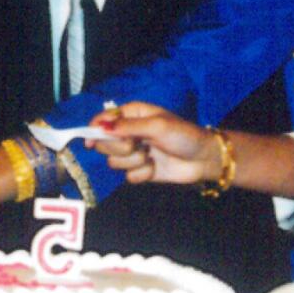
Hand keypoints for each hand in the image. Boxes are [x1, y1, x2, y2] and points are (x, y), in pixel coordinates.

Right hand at [88, 102, 221, 185]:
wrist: (203, 159)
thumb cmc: (183, 135)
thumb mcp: (156, 126)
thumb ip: (127, 127)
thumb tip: (101, 126)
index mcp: (131, 115)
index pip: (103, 120)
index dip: (94, 129)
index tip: (90, 139)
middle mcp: (129, 133)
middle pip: (103, 143)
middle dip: (119, 147)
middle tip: (137, 145)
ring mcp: (134, 153)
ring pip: (114, 161)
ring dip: (133, 161)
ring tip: (151, 155)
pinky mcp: (140, 171)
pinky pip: (128, 176)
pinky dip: (142, 173)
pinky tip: (155, 168)